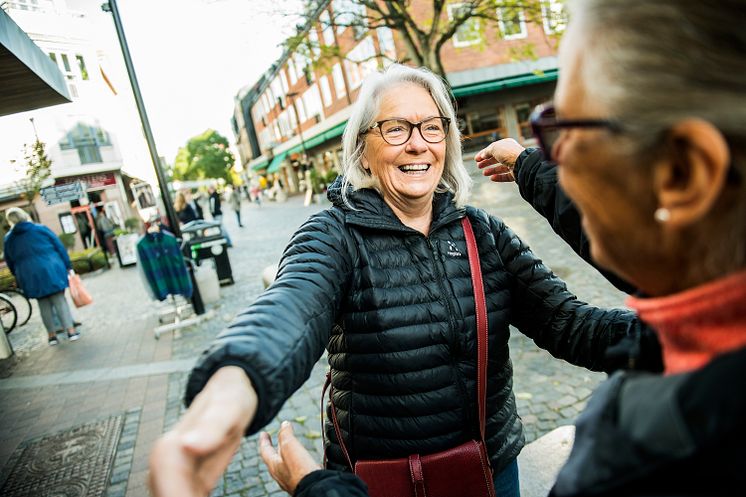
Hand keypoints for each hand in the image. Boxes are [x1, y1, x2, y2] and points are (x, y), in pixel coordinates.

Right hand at [149, 366, 257, 496]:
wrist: (231, 392)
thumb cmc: (231, 399)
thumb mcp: (228, 409)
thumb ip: (211, 428)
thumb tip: (188, 445)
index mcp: (168, 451)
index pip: (170, 494)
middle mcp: (163, 465)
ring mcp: (171, 474)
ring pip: (176, 496)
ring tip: (207, 496)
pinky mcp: (184, 479)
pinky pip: (187, 496)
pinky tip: (206, 496)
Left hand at [259, 421, 320, 493]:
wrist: (314, 487)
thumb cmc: (300, 469)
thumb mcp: (289, 445)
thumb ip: (285, 434)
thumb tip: (284, 424)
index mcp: (274, 465)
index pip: (265, 450)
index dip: (264, 440)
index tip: (263, 433)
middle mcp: (279, 474)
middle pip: (274, 458)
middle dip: (275, 447)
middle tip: (274, 440)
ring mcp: (289, 480)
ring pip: (284, 465)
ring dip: (285, 455)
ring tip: (289, 449)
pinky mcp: (300, 482)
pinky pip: (294, 470)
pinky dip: (295, 463)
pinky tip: (302, 462)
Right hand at [474, 138, 525, 182]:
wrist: (521, 163)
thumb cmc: (508, 153)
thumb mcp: (494, 148)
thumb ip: (487, 151)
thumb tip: (483, 155)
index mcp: (507, 145)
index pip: (493, 149)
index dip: (484, 154)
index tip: (476, 159)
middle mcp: (511, 154)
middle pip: (497, 158)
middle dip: (487, 162)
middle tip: (478, 166)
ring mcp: (514, 164)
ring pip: (501, 168)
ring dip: (492, 170)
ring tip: (484, 173)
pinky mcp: (516, 173)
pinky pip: (506, 176)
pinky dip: (498, 177)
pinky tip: (492, 178)